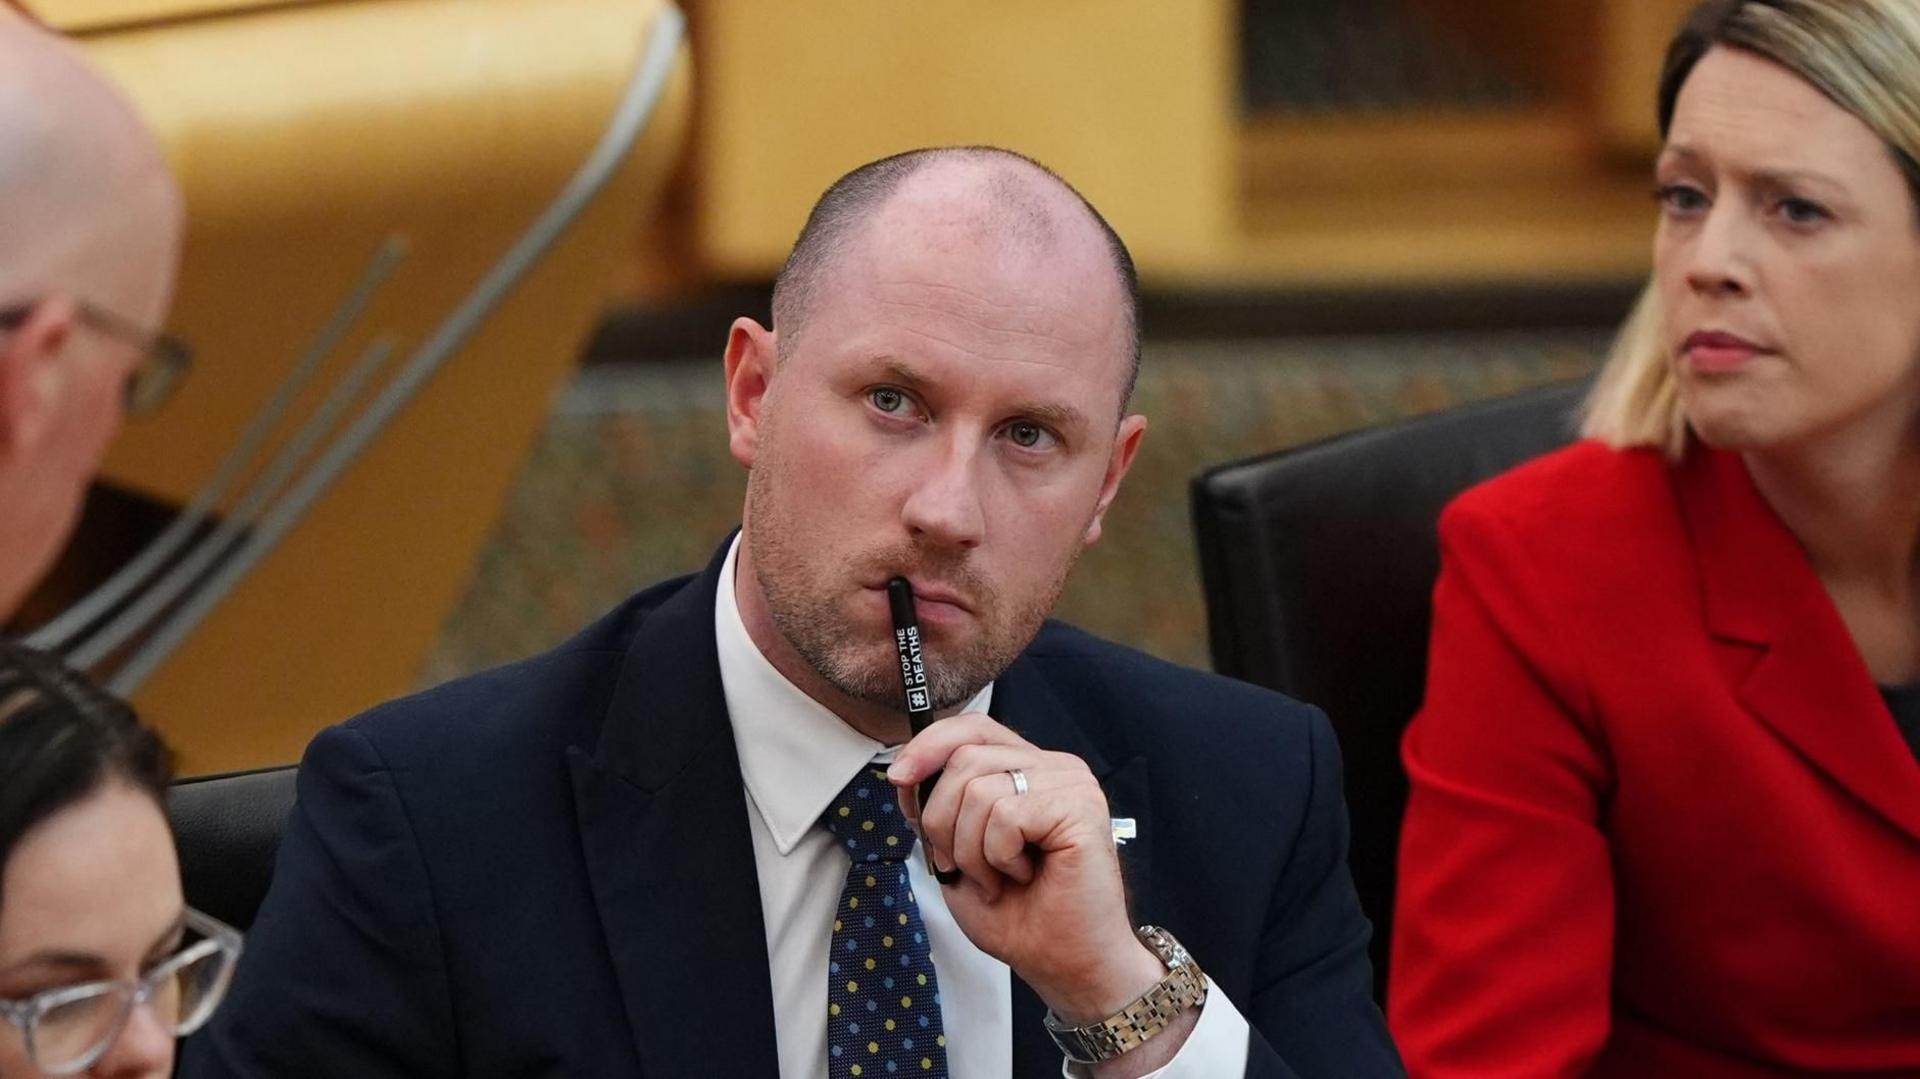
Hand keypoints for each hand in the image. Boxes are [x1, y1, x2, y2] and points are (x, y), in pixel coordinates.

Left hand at [888, 714, 1165, 1024]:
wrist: (1064, 964)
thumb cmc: (1020, 915)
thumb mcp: (958, 851)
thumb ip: (939, 805)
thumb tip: (906, 771)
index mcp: (1028, 769)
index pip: (971, 728)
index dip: (927, 746)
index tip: (898, 780)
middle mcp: (1054, 767)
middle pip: (964, 758)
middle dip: (943, 822)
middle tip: (966, 867)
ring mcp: (1071, 783)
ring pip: (979, 789)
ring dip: (972, 850)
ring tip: (999, 878)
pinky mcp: (1081, 805)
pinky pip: (1006, 815)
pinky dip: (998, 857)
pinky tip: (1023, 876)